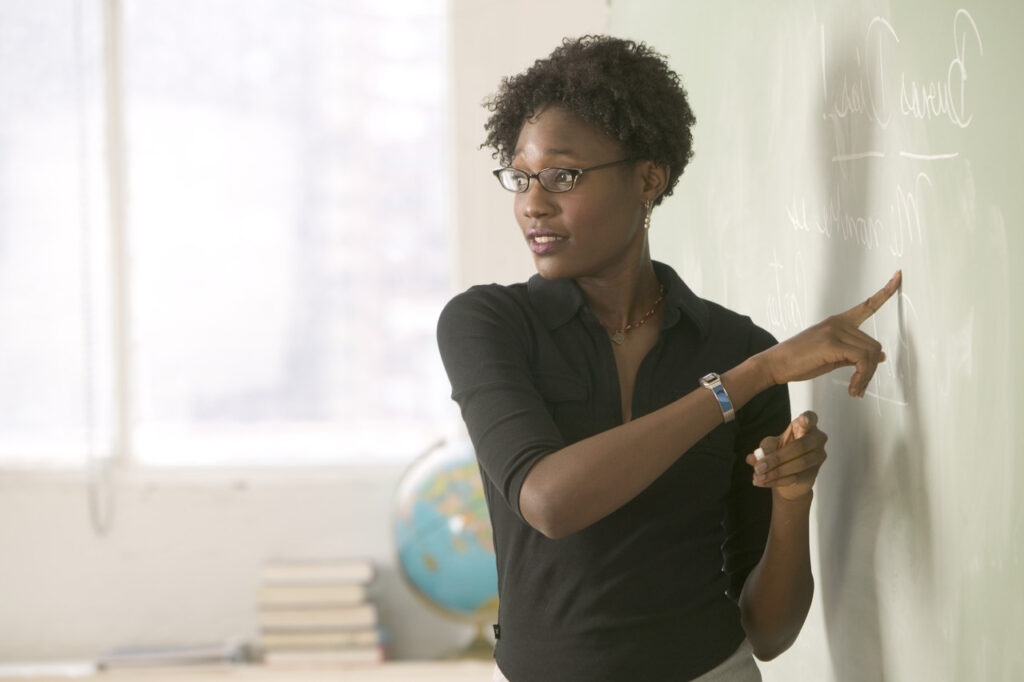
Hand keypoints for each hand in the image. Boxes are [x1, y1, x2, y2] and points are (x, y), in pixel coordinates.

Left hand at [747, 411, 826, 500]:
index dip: (808, 419)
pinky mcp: (814, 473)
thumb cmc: (781, 450)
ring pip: (799, 464)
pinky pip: (796, 478)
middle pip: (799, 447)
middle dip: (776, 458)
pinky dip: (777, 481)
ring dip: (775, 472)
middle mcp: (816, 439)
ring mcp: (818, 457)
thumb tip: (754, 458)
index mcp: (805, 426)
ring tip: (757, 476)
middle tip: (758, 467)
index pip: (811, 419)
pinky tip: (762, 482)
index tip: (803, 419)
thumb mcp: (771, 445)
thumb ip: (764, 448)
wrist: (788, 474)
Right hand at [758, 271, 900, 396]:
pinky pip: (861, 360)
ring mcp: (835, 331)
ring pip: (870, 354)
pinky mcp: (832, 343)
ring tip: (855, 389)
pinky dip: (862, 376)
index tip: (899, 275)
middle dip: (871, 369)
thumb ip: (854, 354)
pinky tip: (853, 388)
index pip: (867, 305)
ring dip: (866, 375)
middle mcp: (838, 323)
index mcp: (838, 322)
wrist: (775, 363)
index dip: (886, 291)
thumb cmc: (799, 361)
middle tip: (859, 387)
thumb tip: (881, 357)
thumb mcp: (831, 356)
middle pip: (874, 345)